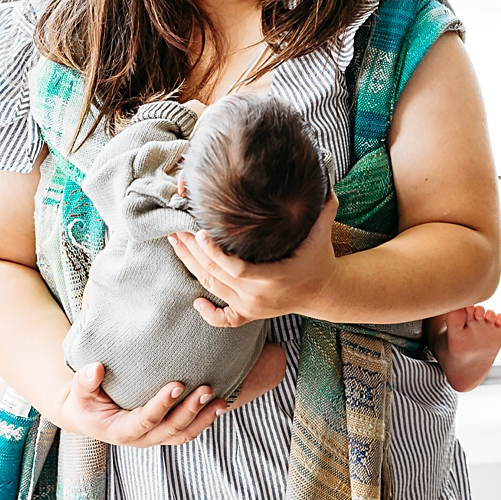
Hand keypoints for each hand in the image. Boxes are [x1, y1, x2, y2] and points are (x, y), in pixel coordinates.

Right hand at [45, 363, 225, 447]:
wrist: (88, 416)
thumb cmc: (83, 402)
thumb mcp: (77, 392)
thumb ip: (84, 381)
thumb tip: (96, 368)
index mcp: (120, 431)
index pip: (146, 420)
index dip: (162, 405)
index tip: (177, 385)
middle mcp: (141, 439)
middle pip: (171, 430)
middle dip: (191, 411)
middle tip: (206, 389)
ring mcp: (154, 437)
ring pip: (184, 434)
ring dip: (204, 419)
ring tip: (221, 401)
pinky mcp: (163, 432)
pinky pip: (186, 431)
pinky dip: (203, 421)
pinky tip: (218, 406)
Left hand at [168, 192, 337, 327]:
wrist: (323, 293)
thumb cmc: (319, 260)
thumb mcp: (322, 236)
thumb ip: (323, 210)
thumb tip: (324, 179)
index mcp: (274, 278)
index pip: (238, 269)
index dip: (216, 253)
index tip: (200, 234)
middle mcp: (259, 296)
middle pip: (217, 275)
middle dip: (193, 252)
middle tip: (176, 229)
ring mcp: (252, 307)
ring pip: (214, 289)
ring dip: (191, 267)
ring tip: (176, 243)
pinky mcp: (249, 314)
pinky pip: (225, 320)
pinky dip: (209, 314)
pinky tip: (196, 302)